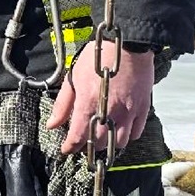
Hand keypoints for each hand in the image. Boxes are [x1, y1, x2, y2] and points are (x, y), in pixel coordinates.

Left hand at [47, 38, 154, 154]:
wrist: (128, 46)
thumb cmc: (98, 58)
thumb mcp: (73, 77)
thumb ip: (62, 104)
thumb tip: (52, 125)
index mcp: (89, 104)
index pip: (78, 137)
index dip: (70, 147)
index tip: (66, 150)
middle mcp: (109, 112)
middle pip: (98, 143)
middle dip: (87, 146)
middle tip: (82, 141)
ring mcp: (128, 112)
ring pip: (119, 143)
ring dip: (108, 144)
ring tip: (101, 137)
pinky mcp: (142, 109)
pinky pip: (136, 133)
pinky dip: (127, 136)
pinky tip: (120, 129)